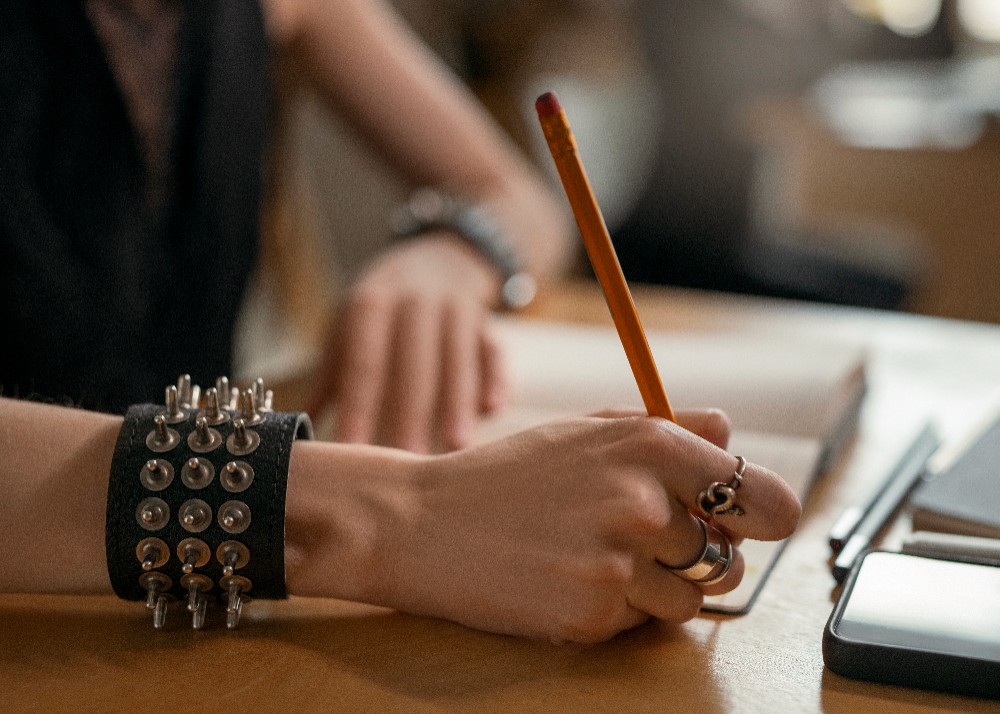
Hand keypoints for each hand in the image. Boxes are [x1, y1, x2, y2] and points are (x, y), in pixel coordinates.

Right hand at [286, 409, 800, 642]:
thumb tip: (729, 435)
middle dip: (698, 553)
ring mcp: (618, 565)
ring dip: (659, 588)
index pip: (762, 495)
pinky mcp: (592, 616)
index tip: (755, 521)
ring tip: (598, 558)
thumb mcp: (586, 430)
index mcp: (649, 446)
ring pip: (690, 599)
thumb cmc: (509, 474)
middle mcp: (643, 504)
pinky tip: (569, 580)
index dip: (765, 513)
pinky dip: (616, 610)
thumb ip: (668, 428)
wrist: (424, 523)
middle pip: (727, 554)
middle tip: (647, 541)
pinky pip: (638, 625)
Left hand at [307, 233, 507, 452]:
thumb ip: (330, 373)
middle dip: (411, 413)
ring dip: (458, 402)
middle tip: (407, 461)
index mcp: (372, 302)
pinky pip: (494, 348)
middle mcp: (415, 301)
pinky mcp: (485, 319)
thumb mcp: (350, 322)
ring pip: (459, 358)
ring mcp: (454, 308)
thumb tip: (298, 427)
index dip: (359, 405)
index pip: (364, 361)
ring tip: (456, 445)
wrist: (441, 256)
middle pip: (413, 364)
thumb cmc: (385, 304)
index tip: (352, 447)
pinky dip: (497, 377)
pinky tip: (493, 407)